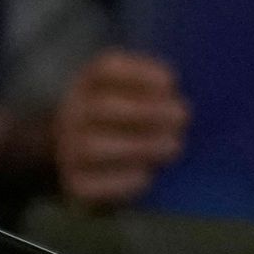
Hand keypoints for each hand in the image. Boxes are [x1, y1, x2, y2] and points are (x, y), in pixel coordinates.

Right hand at [52, 48, 188, 208]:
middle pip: (103, 107)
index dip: (138, 73)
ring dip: (140, 146)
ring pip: (94, 146)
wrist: (81, 159)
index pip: (104, 69)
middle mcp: (72, 114)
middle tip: (182, 117)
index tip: (171, 82)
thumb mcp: (132, 94)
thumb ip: (158, 93)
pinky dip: (122, 181)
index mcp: (88, 84)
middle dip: (148, 112)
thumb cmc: (125, 122)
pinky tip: (147, 176)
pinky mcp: (74, 184)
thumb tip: (185, 103)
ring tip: (173, 146)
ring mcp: (69, 149)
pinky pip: (91, 184)